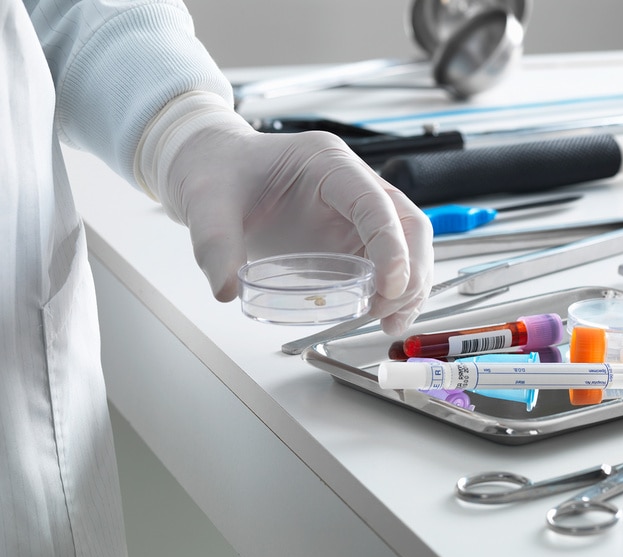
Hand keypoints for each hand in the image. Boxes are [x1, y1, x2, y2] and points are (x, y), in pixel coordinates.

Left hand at [135, 92, 433, 333]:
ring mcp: (356, 212)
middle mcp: (352, 185)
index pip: (375, 202)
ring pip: (408, 244)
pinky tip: (385, 315)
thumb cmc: (219, 173)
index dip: (391, 244)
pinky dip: (395, 291)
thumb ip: (215, 243)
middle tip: (389, 310)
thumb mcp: (207, 202)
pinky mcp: (351, 237)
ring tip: (391, 321)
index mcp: (327, 164)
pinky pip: (388, 262)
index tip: (389, 286)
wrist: (214, 168)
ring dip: (410, 284)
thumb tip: (227, 290)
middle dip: (410, 269)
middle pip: (408, 223)